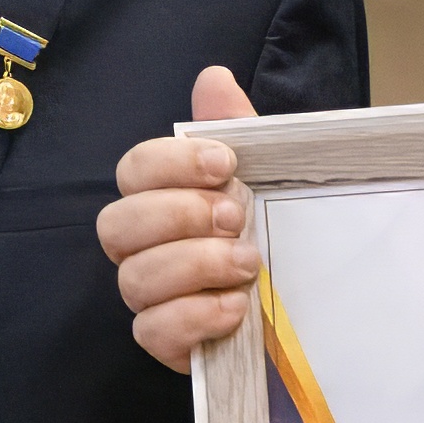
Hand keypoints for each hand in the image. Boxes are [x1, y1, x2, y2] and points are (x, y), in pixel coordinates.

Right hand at [100, 66, 262, 371]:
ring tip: (247, 264)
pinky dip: (193, 316)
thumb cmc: (274, 235)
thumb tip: (213, 78)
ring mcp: (151, 298)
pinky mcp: (167, 344)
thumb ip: (236, 130)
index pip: (134, 170)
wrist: (306, 310)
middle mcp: (144, 247)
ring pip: (135, 278)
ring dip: (194, 265)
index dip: (172, 163)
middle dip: (178, 215)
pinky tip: (235, 309)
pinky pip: (152, 331)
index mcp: (162, 198)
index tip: (227, 165)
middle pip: (117, 225)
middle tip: (236, 218)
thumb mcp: (267, 177)